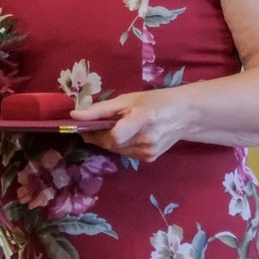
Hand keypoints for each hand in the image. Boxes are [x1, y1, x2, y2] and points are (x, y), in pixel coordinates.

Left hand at [71, 88, 187, 162]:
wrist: (184, 114)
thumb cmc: (154, 101)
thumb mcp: (127, 100)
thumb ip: (100, 110)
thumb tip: (74, 116)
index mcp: (142, 121)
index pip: (112, 136)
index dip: (95, 133)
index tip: (85, 126)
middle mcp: (146, 140)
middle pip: (111, 144)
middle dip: (98, 136)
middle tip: (94, 125)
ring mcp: (149, 152)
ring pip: (116, 151)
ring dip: (108, 141)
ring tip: (113, 127)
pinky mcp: (150, 159)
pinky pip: (125, 154)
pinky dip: (119, 146)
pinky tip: (126, 135)